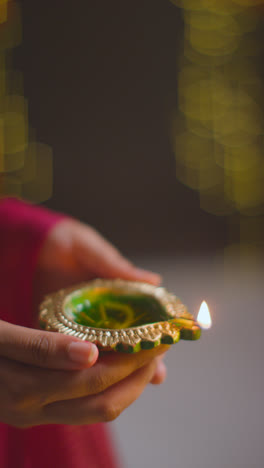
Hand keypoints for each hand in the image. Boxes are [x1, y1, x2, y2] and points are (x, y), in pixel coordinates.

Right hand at [0, 319, 167, 427]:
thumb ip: (40, 347)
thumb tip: (90, 355)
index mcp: (22, 386)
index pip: (92, 378)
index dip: (130, 359)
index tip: (157, 337)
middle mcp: (29, 407)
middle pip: (101, 399)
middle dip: (138, 373)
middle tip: (160, 345)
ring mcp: (32, 413)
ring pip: (96, 410)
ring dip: (129, 386)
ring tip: (150, 358)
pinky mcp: (34, 412)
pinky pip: (82, 409)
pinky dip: (110, 391)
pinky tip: (121, 369)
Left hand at [34, 218, 167, 384]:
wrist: (34, 247)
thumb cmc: (70, 244)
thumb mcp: (93, 251)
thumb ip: (116, 265)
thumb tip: (155, 280)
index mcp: (115, 296)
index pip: (142, 318)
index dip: (156, 332)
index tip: (168, 346)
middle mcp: (101, 315)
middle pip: (127, 340)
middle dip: (142, 359)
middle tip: (155, 374)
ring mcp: (80, 326)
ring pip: (103, 351)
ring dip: (117, 368)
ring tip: (132, 384)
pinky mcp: (56, 332)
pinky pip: (71, 351)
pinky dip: (80, 365)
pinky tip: (89, 378)